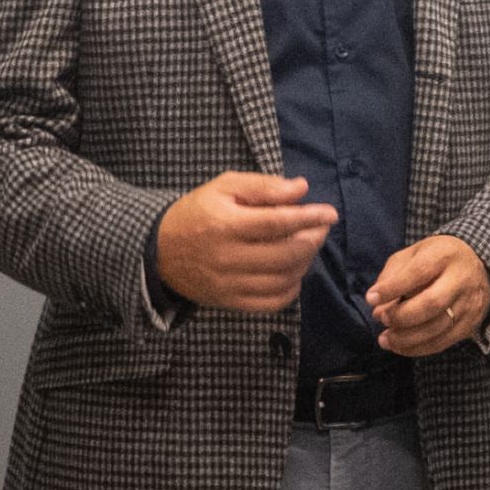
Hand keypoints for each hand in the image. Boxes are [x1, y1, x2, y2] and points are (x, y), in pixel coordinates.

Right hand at [155, 169, 336, 317]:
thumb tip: (301, 189)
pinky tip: (292, 270)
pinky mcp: (231, 303)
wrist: (159, 251)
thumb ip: (263, 186)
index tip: (330, 213)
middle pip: (285, 254)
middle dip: (312, 240)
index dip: (309, 218)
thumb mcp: (224, 187)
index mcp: (225, 224)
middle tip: (319, 228)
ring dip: (304, 263)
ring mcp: (229, 285)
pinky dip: (291, 287)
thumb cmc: (197, 212)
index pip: (277, 223)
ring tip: (305, 245)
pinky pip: (272, 302)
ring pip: (283, 280)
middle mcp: (227, 258)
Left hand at [365, 233, 489, 355]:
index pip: (418, 273)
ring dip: (406, 339)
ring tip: (385, 339)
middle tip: (382, 319)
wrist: (479, 265)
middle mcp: (461, 279)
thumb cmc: (438, 259)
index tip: (371, 298)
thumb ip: (393, 275)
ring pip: (438, 327)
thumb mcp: (414, 254)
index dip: (392, 288)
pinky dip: (419, 349)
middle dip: (402, 316)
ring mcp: (469, 303)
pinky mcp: (471, 323)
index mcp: (444, 255)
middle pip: (432, 303)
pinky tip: (401, 347)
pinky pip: (444, 342)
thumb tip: (377, 306)